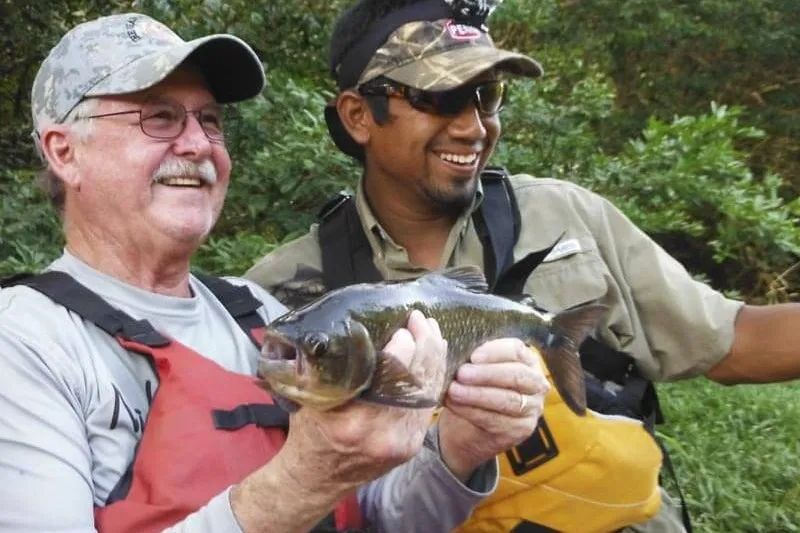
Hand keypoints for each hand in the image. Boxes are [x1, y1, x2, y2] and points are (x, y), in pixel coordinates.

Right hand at [280, 309, 447, 490]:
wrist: (316, 478)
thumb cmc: (310, 431)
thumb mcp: (310, 397)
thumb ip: (330, 368)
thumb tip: (347, 328)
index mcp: (354, 421)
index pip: (392, 374)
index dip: (403, 345)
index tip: (401, 326)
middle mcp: (383, 433)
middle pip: (415, 378)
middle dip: (423, 343)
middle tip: (420, 318)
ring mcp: (402, 442)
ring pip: (428, 389)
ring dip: (434, 356)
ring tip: (431, 330)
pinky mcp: (412, 444)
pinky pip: (428, 403)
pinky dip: (433, 376)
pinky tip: (433, 356)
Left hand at [437, 339, 549, 481]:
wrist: (467, 428)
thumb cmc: (472, 389)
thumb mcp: (475, 369)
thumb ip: (472, 359)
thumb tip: (456, 348)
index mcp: (526, 360)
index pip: (516, 351)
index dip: (495, 352)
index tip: (473, 356)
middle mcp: (535, 383)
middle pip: (516, 375)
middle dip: (486, 374)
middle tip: (462, 374)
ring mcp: (532, 408)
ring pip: (507, 400)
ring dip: (477, 395)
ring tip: (454, 390)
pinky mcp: (521, 430)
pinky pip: (497, 420)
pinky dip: (473, 412)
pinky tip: (455, 405)